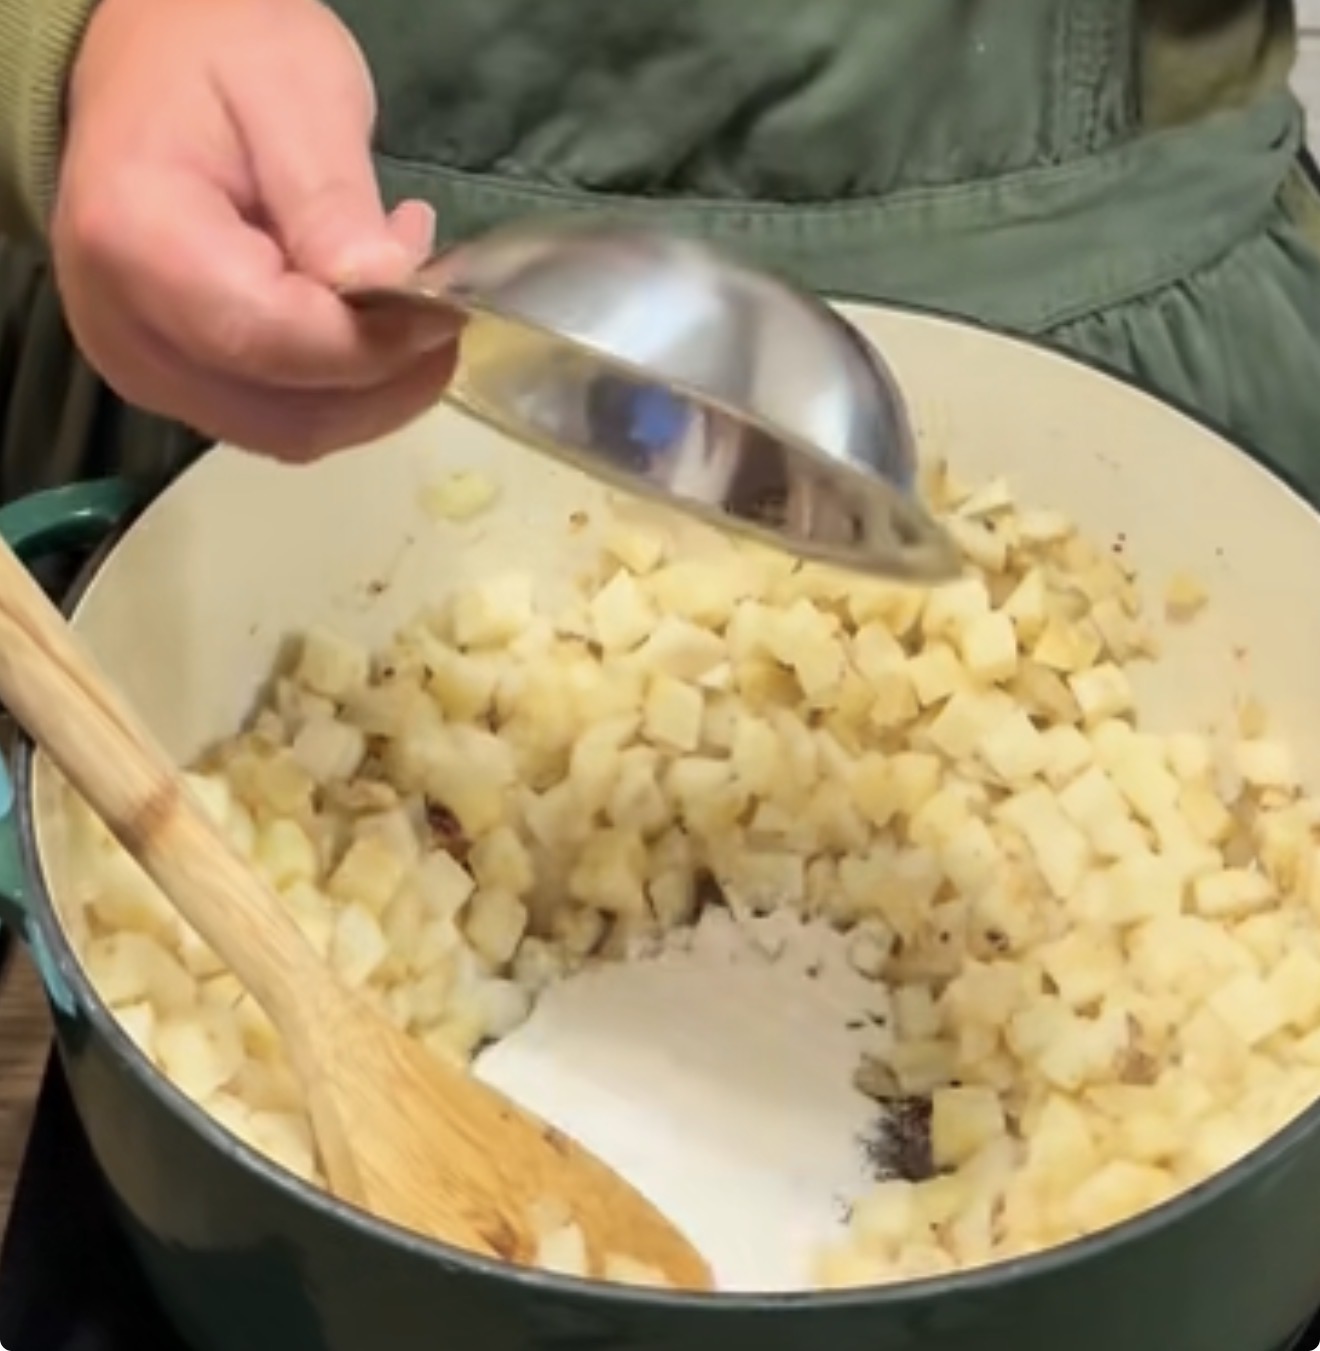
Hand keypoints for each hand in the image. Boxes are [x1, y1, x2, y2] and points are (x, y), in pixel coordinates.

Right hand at [51, 0, 457, 460]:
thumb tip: (391, 295)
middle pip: (290, 413)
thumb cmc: (219, 55)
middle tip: (442, 308)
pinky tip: (369, 320)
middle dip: (388, 378)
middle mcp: (125, 331)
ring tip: (408, 303)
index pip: (274, 341)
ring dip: (376, 389)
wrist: (147, 63)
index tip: (448, 308)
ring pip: (294, 433)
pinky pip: (282, 420)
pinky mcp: (177, 387)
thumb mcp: (297, 94)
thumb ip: (333, 204)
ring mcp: (146, 371)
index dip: (377, 345)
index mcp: (135, 242)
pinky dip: (346, 387)